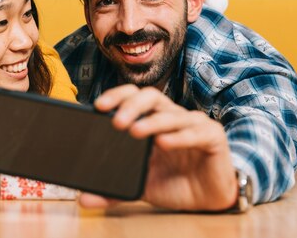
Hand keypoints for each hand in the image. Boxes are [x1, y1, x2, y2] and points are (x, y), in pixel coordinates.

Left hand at [79, 85, 236, 210]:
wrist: (207, 199)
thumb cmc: (174, 183)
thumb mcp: (140, 186)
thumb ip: (114, 190)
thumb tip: (84, 200)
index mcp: (152, 119)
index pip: (133, 96)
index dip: (117, 96)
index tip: (99, 106)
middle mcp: (171, 115)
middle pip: (150, 97)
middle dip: (132, 106)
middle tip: (116, 122)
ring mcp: (192, 123)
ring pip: (171, 114)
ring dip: (152, 122)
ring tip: (135, 132)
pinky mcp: (212, 136)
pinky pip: (195, 132)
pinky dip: (179, 137)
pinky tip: (164, 142)